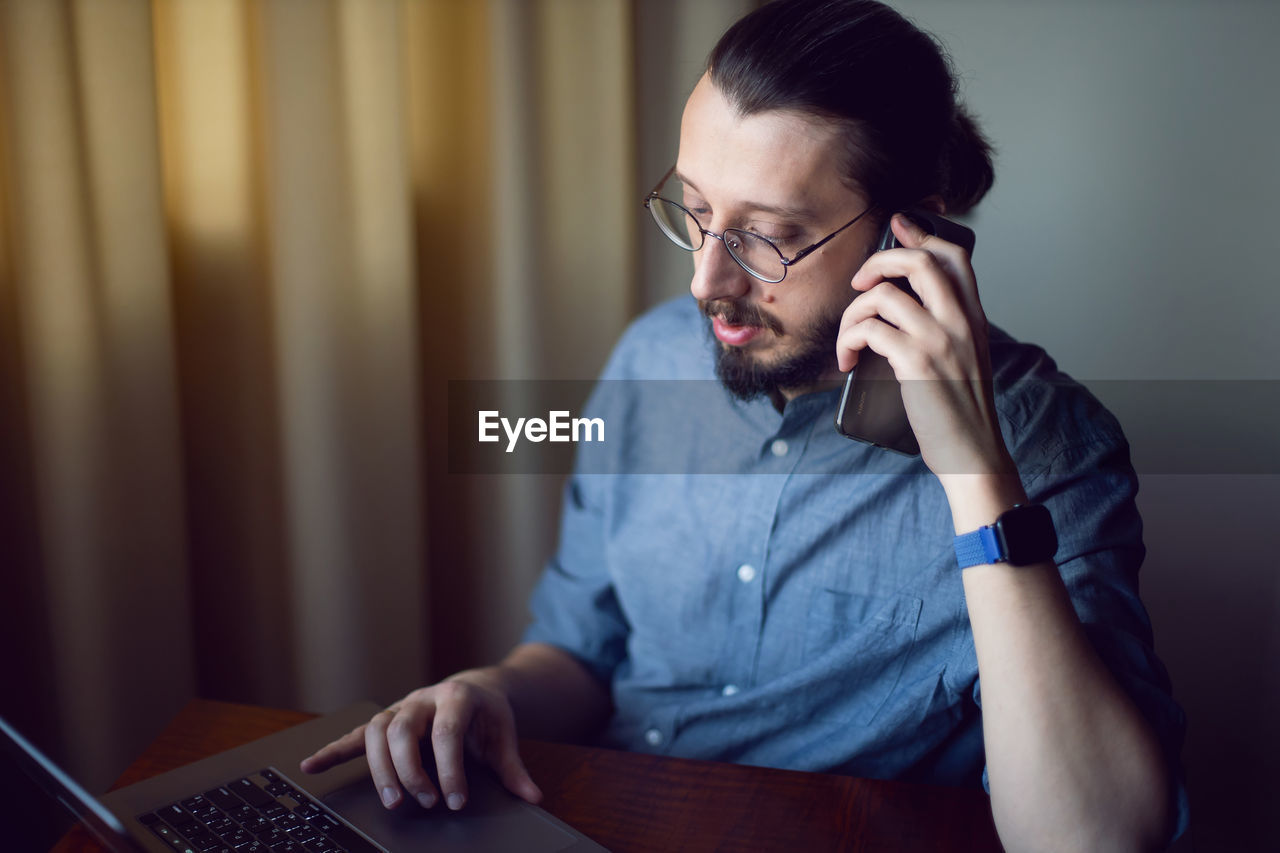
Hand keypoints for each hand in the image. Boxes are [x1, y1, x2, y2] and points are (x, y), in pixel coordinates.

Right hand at [298, 668, 542, 811]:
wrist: (475, 688)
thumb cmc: (487, 715)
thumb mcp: (504, 736)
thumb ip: (515, 768)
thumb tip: (533, 797)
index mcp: (457, 697)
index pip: (447, 732)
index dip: (450, 768)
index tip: (455, 801)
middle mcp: (423, 698)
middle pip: (405, 730)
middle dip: (411, 770)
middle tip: (423, 802)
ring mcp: (401, 707)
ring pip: (378, 731)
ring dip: (380, 768)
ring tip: (391, 800)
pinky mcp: (385, 721)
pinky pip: (356, 734)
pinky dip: (333, 749)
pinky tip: (313, 765)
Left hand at [836, 213, 1014, 481]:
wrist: (973, 454)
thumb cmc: (959, 409)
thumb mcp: (964, 357)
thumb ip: (944, 326)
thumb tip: (900, 304)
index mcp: (973, 316)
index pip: (955, 256)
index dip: (921, 235)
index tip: (895, 229)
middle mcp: (961, 321)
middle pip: (919, 262)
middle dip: (877, 263)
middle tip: (858, 285)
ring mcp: (941, 340)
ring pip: (884, 296)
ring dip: (852, 314)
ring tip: (848, 341)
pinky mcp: (918, 363)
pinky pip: (870, 330)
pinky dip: (848, 341)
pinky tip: (847, 360)